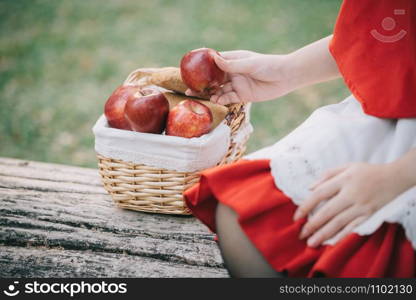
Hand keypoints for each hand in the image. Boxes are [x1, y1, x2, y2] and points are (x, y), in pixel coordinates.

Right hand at [186, 50, 296, 104]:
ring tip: (201, 97)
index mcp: (233, 60)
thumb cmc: (269, 65)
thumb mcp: (249, 64)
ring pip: (219, 90)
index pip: (214, 62)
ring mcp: (237, 84)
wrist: (286, 78)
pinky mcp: (243, 95)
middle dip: (202, 84)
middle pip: (213, 78)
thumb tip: (214, 58)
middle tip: (188, 88)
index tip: (189, 69)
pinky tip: (215, 101)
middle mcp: (233, 72)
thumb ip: (231, 65)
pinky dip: (221, 100)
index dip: (202, 66)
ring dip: (210, 93)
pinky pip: (228, 99)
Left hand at [293, 162, 408, 247]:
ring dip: (324, 233)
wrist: (395, 178)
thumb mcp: (347, 166)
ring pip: (339, 222)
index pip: (320, 194)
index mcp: (343, 180)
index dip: (307, 206)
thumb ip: (327, 175)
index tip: (296, 217)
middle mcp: (351, 194)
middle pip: (328, 211)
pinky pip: (353, 227)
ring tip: (312, 242)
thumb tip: (310, 187)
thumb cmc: (367, 171)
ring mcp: (361, 206)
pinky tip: (331, 242)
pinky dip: (342, 235)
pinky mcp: (369, 215)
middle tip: (301, 235)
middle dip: (313, 225)